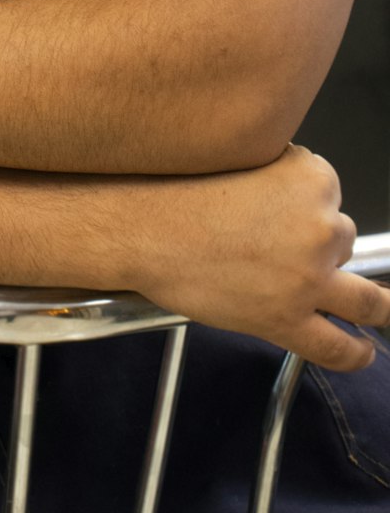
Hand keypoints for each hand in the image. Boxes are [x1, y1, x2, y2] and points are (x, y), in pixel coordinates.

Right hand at [131, 145, 389, 370]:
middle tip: (279, 248)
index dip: (306, 204)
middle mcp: (320, 227)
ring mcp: (308, 278)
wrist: (145, 227)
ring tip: (373, 308)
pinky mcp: (287, 319)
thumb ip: (280, 177)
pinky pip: (337, 346)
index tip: (282, 210)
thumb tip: (294, 200)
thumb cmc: (179, 191)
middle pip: (342, 238)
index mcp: (311, 178)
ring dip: (371, 303)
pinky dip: (355, 353)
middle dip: (320, 246)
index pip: (329, 192)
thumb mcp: (243, 159)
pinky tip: (362, 349)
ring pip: (363, 296)